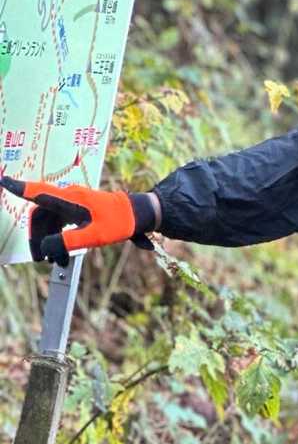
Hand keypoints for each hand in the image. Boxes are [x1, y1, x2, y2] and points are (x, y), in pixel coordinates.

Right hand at [0, 178, 156, 266]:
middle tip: (40, 259)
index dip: (18, 188)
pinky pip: (61, 223)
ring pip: (50, 221)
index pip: (37, 192)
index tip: (2, 180)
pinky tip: (64, 256)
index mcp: (69, 199)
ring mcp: (73, 203)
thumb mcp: (93, 236)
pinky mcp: (79, 209)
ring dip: (50, 241)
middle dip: (37, 237)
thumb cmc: (118, 223)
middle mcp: (68, 197)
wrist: (139, 215)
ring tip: (57, 263)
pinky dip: (59, 238)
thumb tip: (46, 248)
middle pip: (41, 215)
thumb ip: (68, 242)